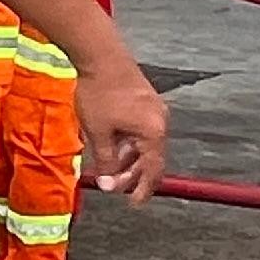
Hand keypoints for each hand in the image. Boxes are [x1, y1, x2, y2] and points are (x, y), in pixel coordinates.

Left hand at [75, 56, 169, 203]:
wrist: (101, 56)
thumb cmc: (100, 94)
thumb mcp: (99, 134)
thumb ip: (106, 161)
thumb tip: (107, 185)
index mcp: (153, 133)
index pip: (153, 170)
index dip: (143, 189)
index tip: (134, 203)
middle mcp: (160, 122)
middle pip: (150, 158)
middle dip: (131, 174)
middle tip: (112, 186)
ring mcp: (155, 110)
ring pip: (144, 143)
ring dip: (127, 158)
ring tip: (107, 166)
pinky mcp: (146, 101)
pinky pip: (141, 129)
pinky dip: (128, 141)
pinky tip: (111, 145)